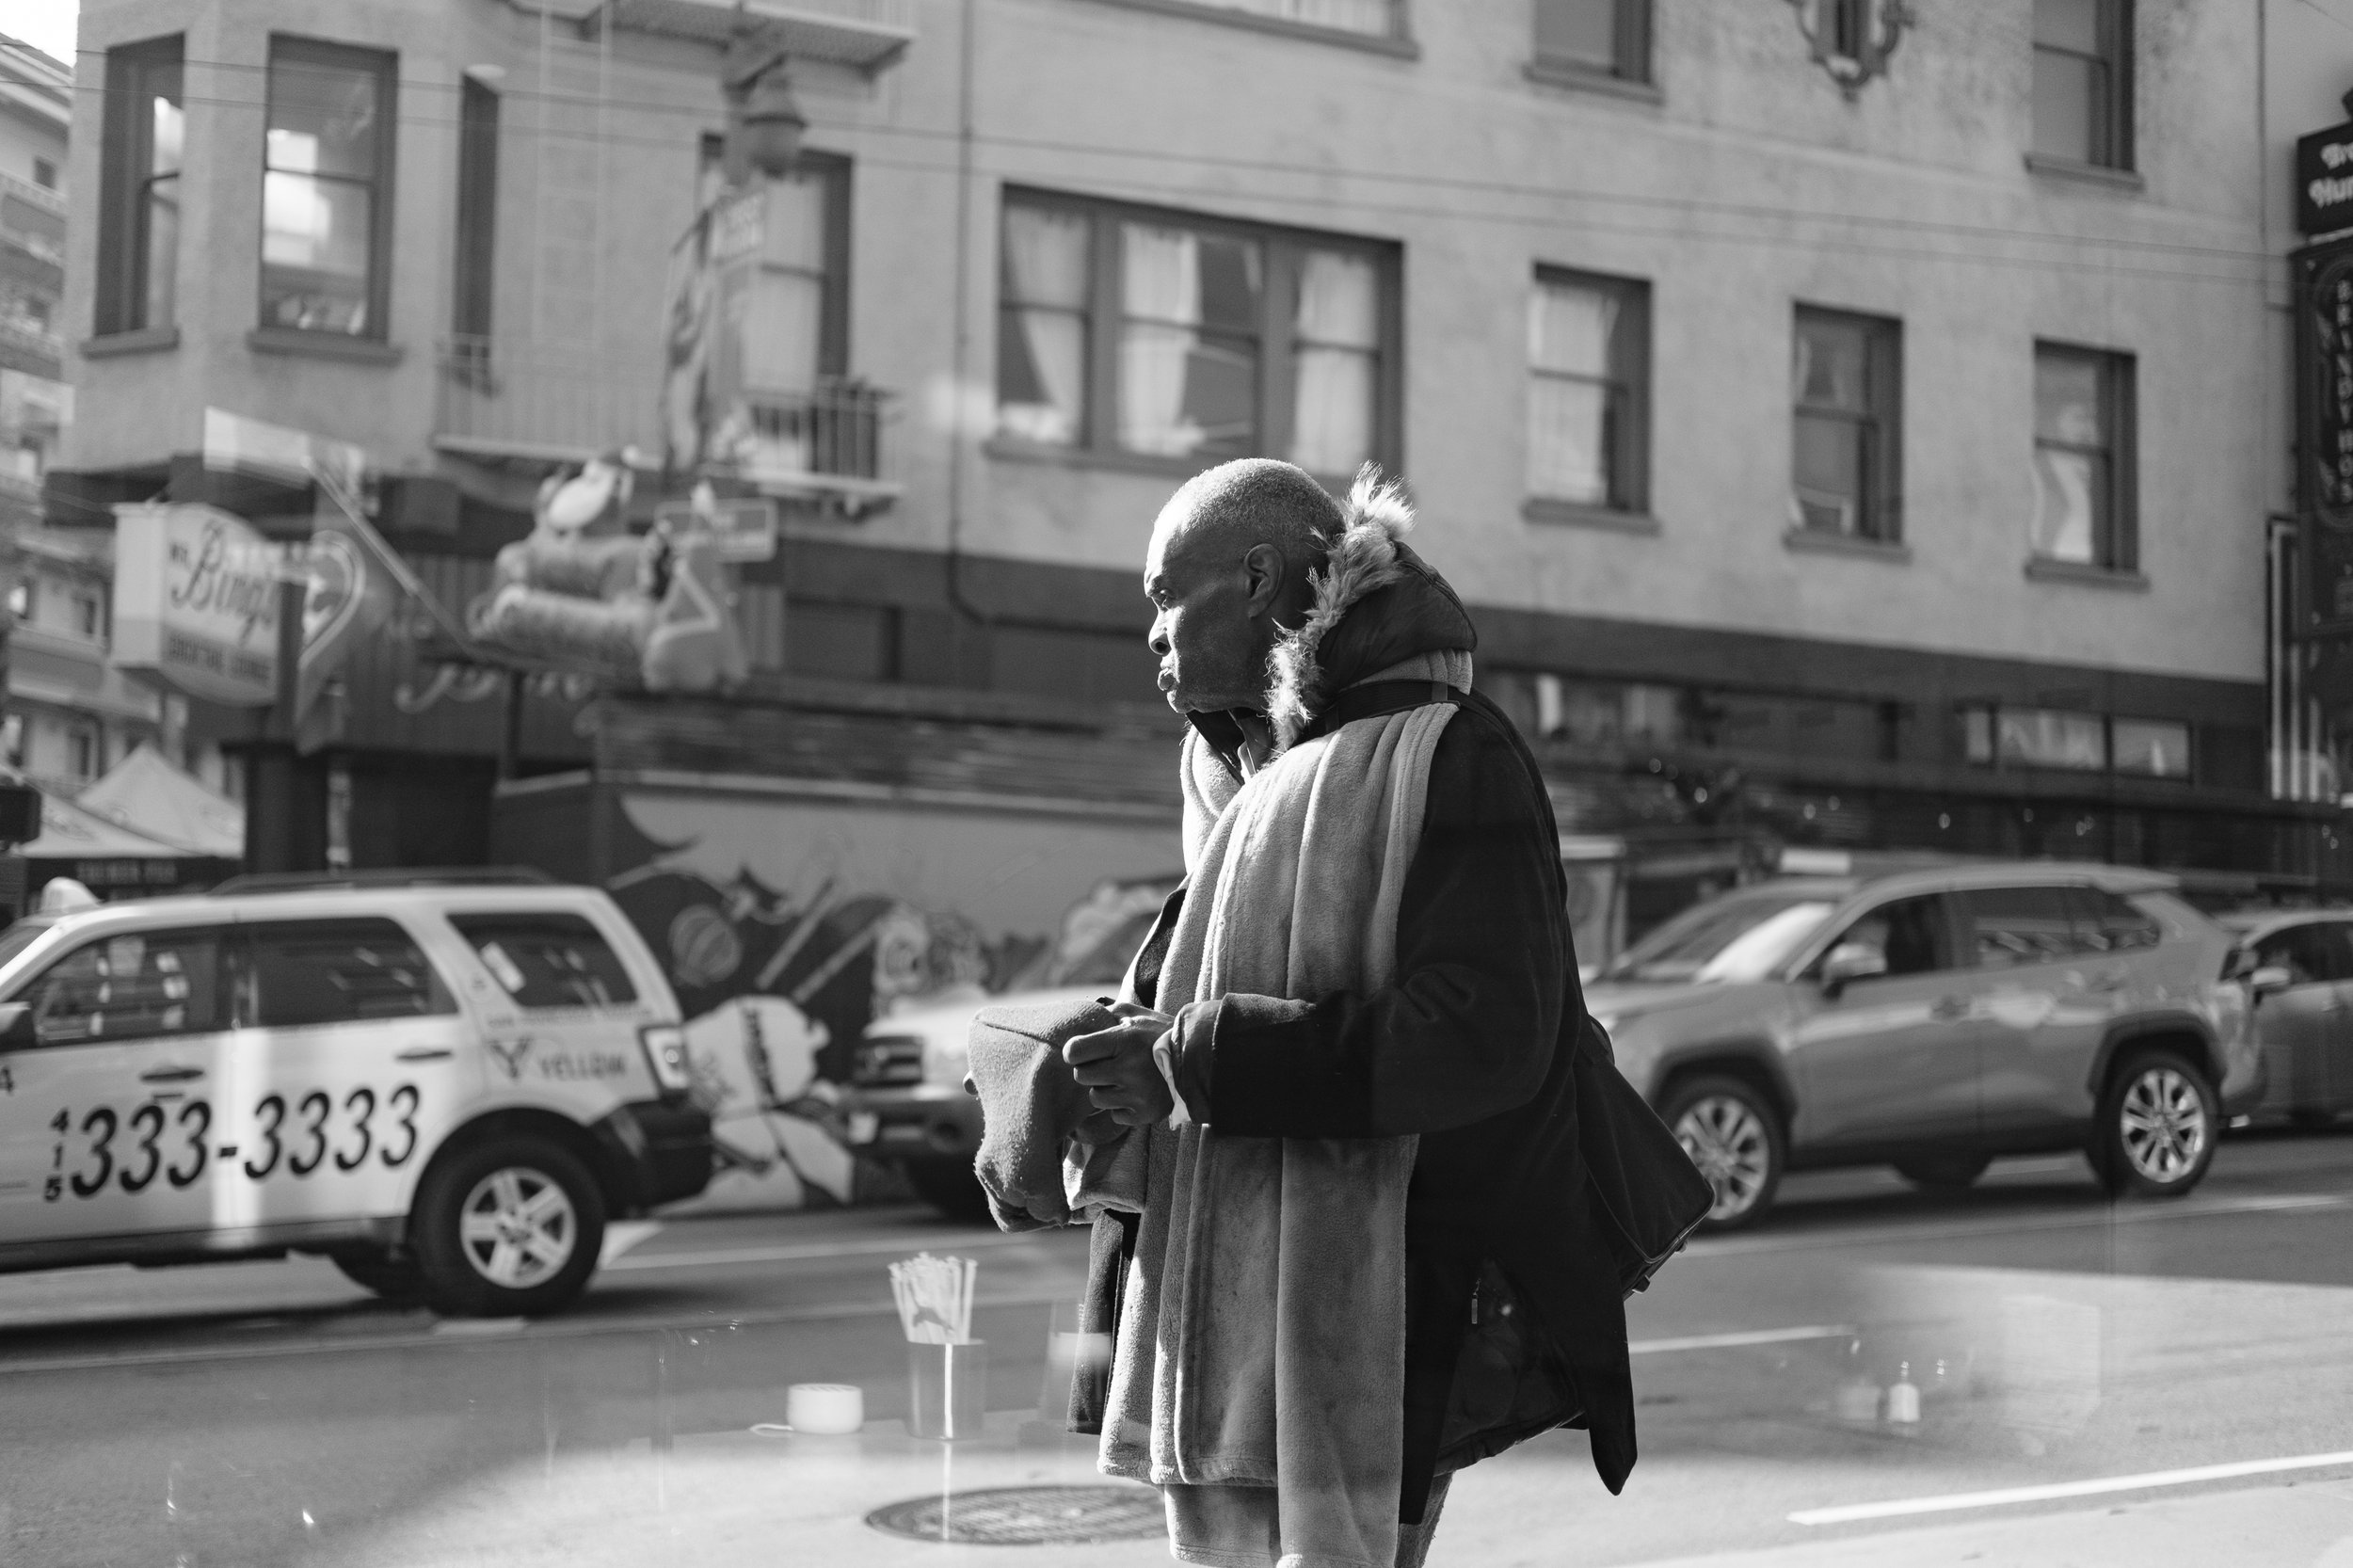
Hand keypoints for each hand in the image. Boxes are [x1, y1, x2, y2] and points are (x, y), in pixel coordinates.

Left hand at [1063, 1002, 1175, 1127]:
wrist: (1198, 1060)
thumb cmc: (1160, 1034)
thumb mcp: (1136, 1015)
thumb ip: (1107, 1012)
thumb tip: (1080, 1013)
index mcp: (1124, 1040)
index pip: (1074, 1051)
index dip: (1075, 1051)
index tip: (1081, 1050)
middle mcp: (1129, 1069)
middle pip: (1081, 1076)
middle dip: (1090, 1069)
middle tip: (1106, 1064)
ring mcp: (1138, 1094)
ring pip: (1096, 1098)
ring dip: (1104, 1089)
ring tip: (1122, 1079)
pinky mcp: (1145, 1114)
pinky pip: (1114, 1114)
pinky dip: (1121, 1106)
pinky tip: (1134, 1093)